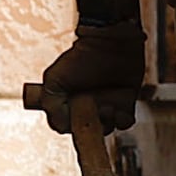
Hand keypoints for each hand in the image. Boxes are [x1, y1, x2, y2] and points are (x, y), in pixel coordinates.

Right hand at [32, 19, 150, 132]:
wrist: (111, 44)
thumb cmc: (80, 58)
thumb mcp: (54, 80)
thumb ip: (51, 104)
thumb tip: (60, 126)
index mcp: (66, 103)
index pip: (63, 125)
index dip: (68, 123)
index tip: (74, 110)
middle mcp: (86, 107)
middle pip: (87, 130)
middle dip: (91, 120)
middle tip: (93, 101)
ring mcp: (105, 107)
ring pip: (106, 128)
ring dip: (107, 118)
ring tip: (108, 101)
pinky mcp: (124, 105)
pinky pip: (124, 123)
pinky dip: (122, 118)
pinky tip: (119, 105)